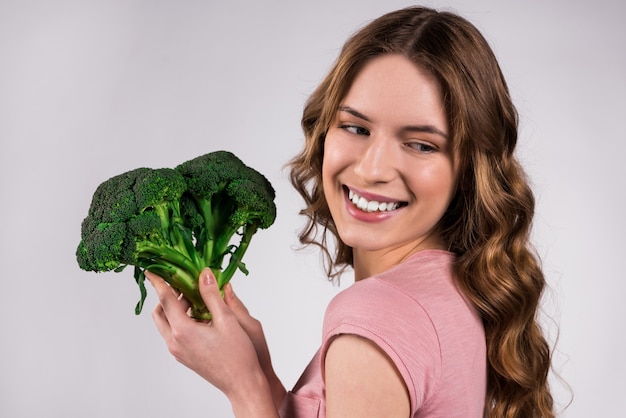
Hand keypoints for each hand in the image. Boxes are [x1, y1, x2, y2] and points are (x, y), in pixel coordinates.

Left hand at [146, 269, 278, 416]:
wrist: (242, 383)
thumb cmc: (238, 354)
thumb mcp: (227, 319)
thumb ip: (212, 295)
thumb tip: (204, 274)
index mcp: (183, 331)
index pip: (165, 300)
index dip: (159, 282)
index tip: (152, 270)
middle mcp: (175, 342)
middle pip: (160, 312)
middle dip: (168, 295)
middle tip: (184, 283)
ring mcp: (178, 351)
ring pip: (167, 323)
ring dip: (176, 308)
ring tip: (198, 297)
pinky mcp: (184, 356)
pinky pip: (175, 333)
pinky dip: (182, 320)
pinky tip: (202, 315)